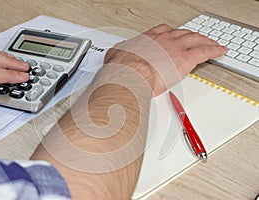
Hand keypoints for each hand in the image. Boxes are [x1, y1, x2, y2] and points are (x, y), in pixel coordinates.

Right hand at [104, 24, 226, 94]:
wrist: (130, 72)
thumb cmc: (124, 67)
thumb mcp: (117, 54)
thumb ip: (120, 52)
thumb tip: (116, 53)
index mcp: (149, 39)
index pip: (165, 31)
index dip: (173, 34)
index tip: (176, 36)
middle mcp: (164, 39)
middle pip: (183, 33)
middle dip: (191, 36)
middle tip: (197, 39)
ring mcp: (176, 47)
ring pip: (197, 39)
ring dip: (205, 40)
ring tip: (210, 43)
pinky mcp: (186, 58)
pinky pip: (206, 51)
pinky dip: (215, 50)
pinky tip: (219, 51)